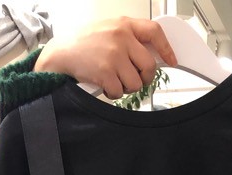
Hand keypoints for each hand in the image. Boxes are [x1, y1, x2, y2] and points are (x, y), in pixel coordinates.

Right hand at [34, 17, 177, 98]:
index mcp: (124, 24)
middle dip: (144, 77)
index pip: (154, 32)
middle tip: (135, 79)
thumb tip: (150, 54)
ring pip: (136, 83)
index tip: (171, 60)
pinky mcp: (106, 73)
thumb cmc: (83, 42)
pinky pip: (120, 92)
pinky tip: (105, 86)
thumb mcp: (108, 29)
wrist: (60, 52)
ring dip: (127, 87)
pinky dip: (113, 93)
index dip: (166, 49)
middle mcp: (121, 37)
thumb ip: (128, 37)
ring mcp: (114, 55)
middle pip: (149, 65)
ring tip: (114, 80)